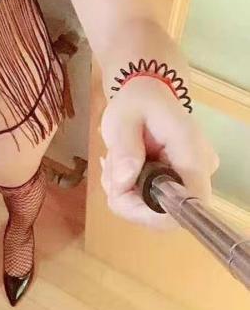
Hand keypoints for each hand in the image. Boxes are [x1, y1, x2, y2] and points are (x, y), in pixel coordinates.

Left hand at [99, 76, 219, 230]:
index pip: (187, 202)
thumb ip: (125, 148)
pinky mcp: (179, 185)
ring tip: (115, 162)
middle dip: (129, 200)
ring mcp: (190, 180)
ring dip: (125, 194)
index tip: (122, 192)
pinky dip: (129, 192)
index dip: (152, 211)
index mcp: (190, 151)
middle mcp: (198, 171)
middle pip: (167, 214)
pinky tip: (122, 169)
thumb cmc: (136, 102)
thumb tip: (125, 181)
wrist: (146, 95)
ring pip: (154, 211)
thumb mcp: (122, 118)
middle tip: (111, 170)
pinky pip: (152, 203)